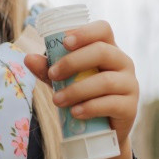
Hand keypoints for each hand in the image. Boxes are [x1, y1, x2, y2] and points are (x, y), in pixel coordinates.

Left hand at [24, 20, 138, 147]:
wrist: (100, 128)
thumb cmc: (82, 94)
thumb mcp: (63, 80)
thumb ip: (47, 69)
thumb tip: (28, 58)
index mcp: (107, 48)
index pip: (103, 29)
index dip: (84, 32)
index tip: (64, 42)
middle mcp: (123, 62)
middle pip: (102, 51)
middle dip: (73, 62)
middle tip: (53, 75)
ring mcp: (130, 84)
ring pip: (105, 81)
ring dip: (76, 90)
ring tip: (57, 100)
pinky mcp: (130, 107)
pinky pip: (111, 104)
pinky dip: (90, 107)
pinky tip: (75, 113)